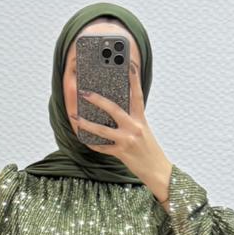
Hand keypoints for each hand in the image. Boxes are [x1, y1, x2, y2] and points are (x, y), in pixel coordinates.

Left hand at [71, 58, 172, 203]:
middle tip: (84, 92)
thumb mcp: (144, 131)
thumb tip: (112, 111)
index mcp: (141, 119)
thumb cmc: (149, 150)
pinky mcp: (122, 153)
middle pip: (113, 109)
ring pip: (102, 130)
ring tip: (75, 117)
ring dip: (86, 123)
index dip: (133, 78)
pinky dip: (92, 143)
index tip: (128, 63)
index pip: (137, 94)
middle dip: (97, 99)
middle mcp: (135, 127)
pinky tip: (82, 138)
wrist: (158, 171)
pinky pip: (102, 147)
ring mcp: (128, 140)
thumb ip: (131, 120)